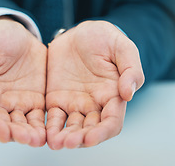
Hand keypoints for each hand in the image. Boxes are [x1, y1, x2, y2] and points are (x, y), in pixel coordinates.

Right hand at [0, 17, 46, 146]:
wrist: (20, 34)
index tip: (1, 130)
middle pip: (5, 124)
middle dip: (14, 133)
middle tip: (25, 138)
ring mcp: (18, 103)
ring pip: (22, 125)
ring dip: (29, 134)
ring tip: (38, 139)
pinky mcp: (36, 101)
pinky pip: (39, 118)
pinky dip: (43, 127)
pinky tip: (49, 132)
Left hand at [46, 21, 143, 149]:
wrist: (79, 32)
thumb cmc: (104, 38)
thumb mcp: (122, 47)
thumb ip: (130, 69)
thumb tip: (128, 94)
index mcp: (113, 95)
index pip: (111, 122)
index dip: (102, 133)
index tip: (91, 138)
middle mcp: (94, 104)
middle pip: (89, 130)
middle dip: (80, 139)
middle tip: (68, 142)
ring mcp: (74, 103)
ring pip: (70, 128)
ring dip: (64, 138)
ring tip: (55, 142)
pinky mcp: (56, 99)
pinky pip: (53, 117)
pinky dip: (49, 127)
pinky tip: (43, 133)